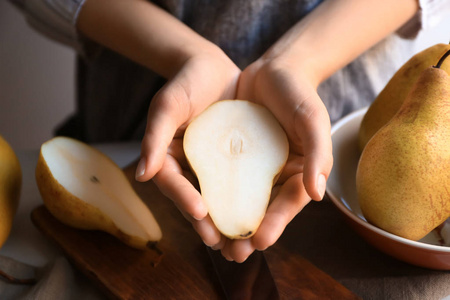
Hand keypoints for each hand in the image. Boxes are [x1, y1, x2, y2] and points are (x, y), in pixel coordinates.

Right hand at [135, 49, 240, 246]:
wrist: (212, 69)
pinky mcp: (232, 164)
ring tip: (244, 247)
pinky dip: (248, 204)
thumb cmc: (186, 83)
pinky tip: (261, 220)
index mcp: (168, 159)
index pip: (173, 184)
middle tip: (226, 249)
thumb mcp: (168, 105)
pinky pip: (240, 187)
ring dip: (230, 225)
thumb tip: (143, 176)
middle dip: (210, 227)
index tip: (201, 215)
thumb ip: (154, 136)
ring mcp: (211, 169)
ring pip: (219, 202)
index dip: (184, 200)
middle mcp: (190, 169)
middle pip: (197, 202)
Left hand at [216, 57, 332, 261]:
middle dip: (248, 234)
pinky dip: (213, 195)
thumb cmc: (299, 94)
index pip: (288, 204)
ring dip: (227, 222)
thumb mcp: (312, 120)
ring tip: (213, 243)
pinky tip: (199, 209)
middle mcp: (276, 175)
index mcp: (299, 173)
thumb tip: (317, 195)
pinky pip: (222, 179)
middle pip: (262, 210)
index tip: (259, 242)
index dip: (275, 225)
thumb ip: (318, 154)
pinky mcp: (232, 157)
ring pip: (240, 200)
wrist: (273, 70)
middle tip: (233, 255)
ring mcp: (253, 168)